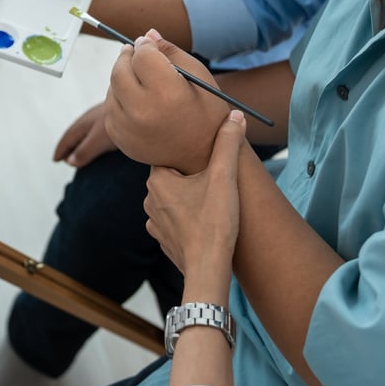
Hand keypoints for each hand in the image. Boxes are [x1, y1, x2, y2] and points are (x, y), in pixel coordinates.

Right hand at [53, 103, 117, 166]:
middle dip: (69, 146)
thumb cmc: (120, 119)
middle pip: (76, 133)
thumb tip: (70, 161)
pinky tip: (102, 143)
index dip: (61, 150)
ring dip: (81, 142)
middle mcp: (93, 118)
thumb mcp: (99, 139)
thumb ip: (85, 150)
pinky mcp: (117, 117)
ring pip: (88, 131)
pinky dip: (93, 139)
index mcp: (86, 123)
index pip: (68, 137)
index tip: (55, 160)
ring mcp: (105, 117)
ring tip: (81, 152)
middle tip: (64, 158)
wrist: (143, 102)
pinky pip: (99, 131)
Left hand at [104, 29, 231, 173]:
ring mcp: (128, 128)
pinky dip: (119, 99)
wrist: (202, 156)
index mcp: (167, 93)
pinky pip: (110, 108)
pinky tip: (137, 100)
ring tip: (140, 79)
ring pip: (112, 88)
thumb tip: (147, 35)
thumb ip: (171, 52)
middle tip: (135, 53)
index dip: (145, 45)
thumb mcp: (199, 78)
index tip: (148, 44)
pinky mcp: (120, 139)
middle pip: (120, 70)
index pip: (142, 55)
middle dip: (127, 57)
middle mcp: (143, 112)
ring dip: (122, 78)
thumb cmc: (206, 113)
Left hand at [144, 110, 245, 277]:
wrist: (208, 269)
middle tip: (215, 182)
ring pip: (174, 201)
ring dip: (190, 201)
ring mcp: (155, 223)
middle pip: (173, 178)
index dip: (191, 157)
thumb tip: (235, 116)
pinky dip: (188, 221)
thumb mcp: (224, 177)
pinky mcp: (164, 241)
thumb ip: (228, 144)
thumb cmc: (214, 222)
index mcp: (157, 180)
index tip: (207, 162)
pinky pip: (175, 222)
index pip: (170, 156)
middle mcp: (150, 200)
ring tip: (212, 205)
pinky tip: (205, 223)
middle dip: (192, 179)